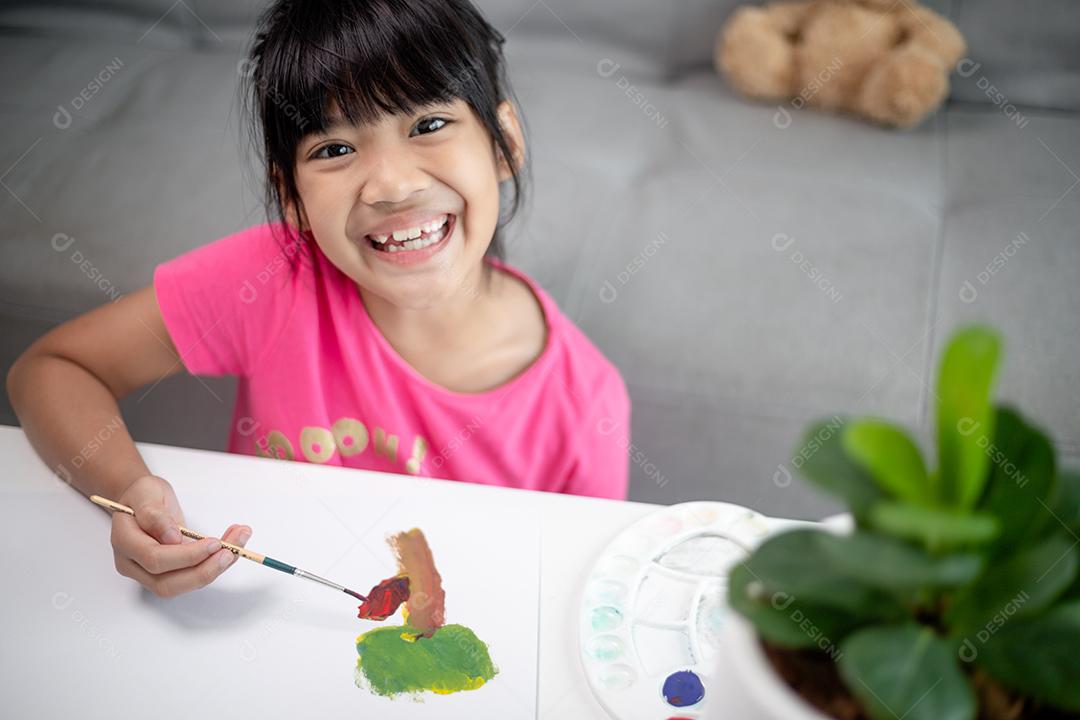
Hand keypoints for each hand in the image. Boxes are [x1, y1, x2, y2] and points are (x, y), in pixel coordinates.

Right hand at [110, 474, 251, 597]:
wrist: (142, 501)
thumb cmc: (142, 495)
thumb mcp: (146, 492)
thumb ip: (155, 514)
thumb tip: (171, 538)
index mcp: (124, 542)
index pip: (154, 559)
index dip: (186, 555)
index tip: (213, 543)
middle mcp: (133, 564)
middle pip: (167, 583)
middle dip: (204, 570)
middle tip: (232, 551)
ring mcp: (149, 572)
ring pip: (183, 584)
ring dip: (215, 568)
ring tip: (239, 543)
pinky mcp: (168, 572)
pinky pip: (192, 575)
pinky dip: (215, 562)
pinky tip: (234, 544)